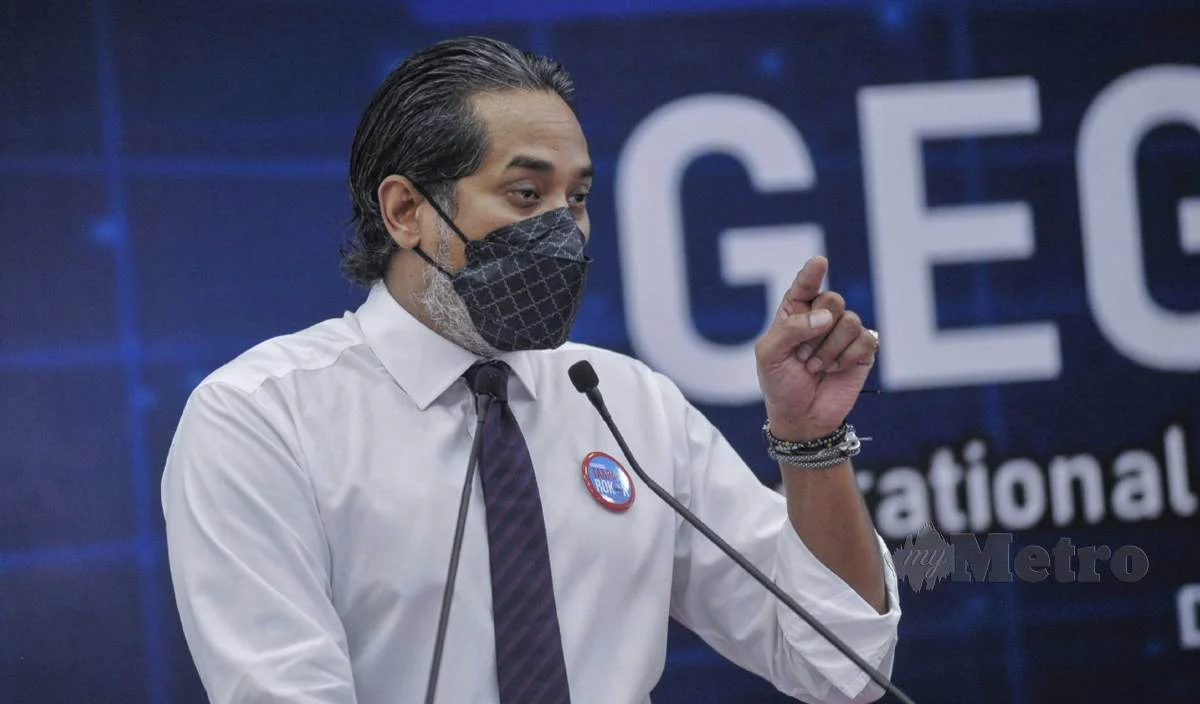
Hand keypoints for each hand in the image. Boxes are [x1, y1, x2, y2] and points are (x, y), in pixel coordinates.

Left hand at [754, 256, 878, 442]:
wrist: (801, 417)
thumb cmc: (780, 384)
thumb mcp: (770, 355)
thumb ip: (791, 329)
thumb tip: (826, 316)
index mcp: (794, 312)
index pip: (805, 285)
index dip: (812, 273)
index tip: (819, 262)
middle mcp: (821, 317)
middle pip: (833, 299)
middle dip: (817, 330)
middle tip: (803, 356)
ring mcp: (843, 332)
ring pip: (850, 320)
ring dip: (830, 349)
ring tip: (816, 367)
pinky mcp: (863, 349)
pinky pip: (866, 338)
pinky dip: (848, 357)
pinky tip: (836, 369)